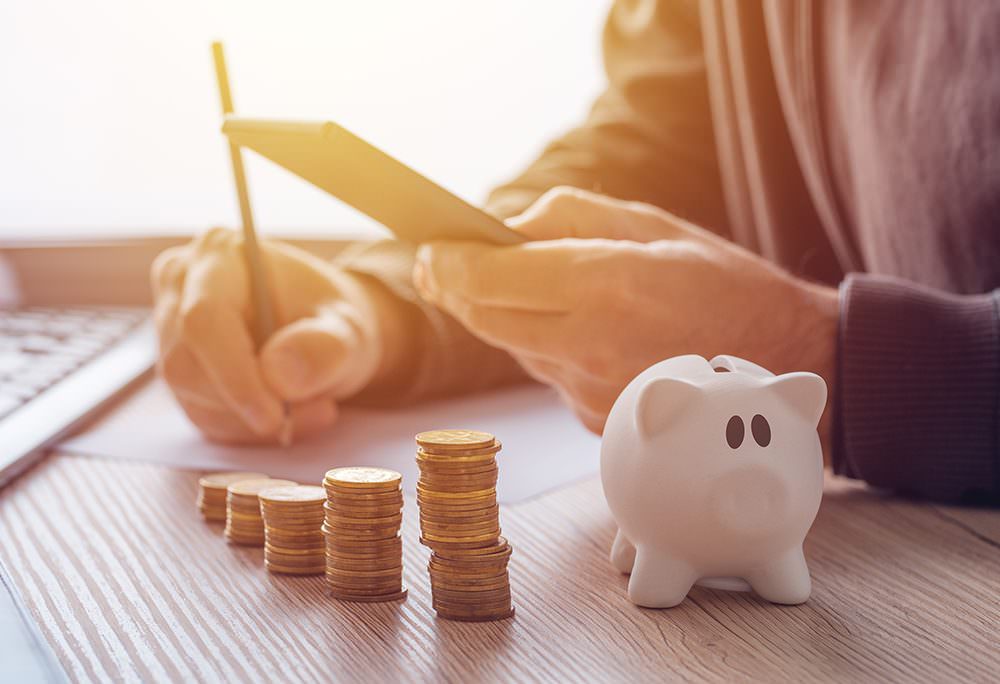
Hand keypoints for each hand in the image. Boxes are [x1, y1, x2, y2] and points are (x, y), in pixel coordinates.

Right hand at [151, 229, 401, 443]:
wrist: (326, 331)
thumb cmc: (333, 319)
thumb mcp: (349, 328)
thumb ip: (324, 347)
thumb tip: (278, 375)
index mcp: (217, 256)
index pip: (203, 318)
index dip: (233, 373)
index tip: (272, 416)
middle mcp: (181, 287)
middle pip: (186, 364)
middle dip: (248, 404)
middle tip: (316, 411)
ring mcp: (171, 332)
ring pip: (192, 397)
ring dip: (254, 421)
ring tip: (315, 407)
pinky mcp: (180, 372)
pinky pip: (201, 417)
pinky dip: (249, 429)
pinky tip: (289, 416)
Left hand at [414, 187, 837, 446]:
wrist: (783, 362)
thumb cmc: (720, 282)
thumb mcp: (650, 224)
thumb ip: (569, 216)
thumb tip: (504, 226)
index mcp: (605, 287)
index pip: (491, 278)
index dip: (448, 263)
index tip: (429, 247)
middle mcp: (589, 346)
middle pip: (486, 320)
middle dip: (453, 289)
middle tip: (436, 264)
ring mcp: (591, 392)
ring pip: (514, 348)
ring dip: (500, 316)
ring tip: (509, 283)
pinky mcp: (596, 420)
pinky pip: (547, 374)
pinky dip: (541, 345)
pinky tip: (568, 325)